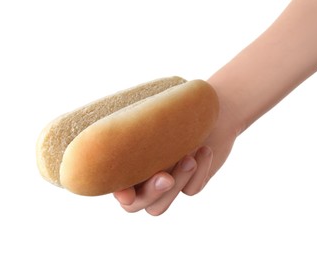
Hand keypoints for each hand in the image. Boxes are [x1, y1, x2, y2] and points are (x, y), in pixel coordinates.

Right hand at [113, 89, 239, 214]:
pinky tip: (204, 150)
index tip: (127, 192)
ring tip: (190, 158)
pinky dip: (199, 172)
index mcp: (126, 161)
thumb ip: (131, 131)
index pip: (114, 186)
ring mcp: (165, 183)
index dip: (120, 192)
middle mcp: (141, 177)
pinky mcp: (189, 184)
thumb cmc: (172, 104)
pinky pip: (190, 190)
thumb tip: (108, 143)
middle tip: (166, 177)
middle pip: (135, 205)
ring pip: (158, 207)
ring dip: (175, 185)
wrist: (209, 105)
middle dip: (151, 192)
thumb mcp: (150, 116)